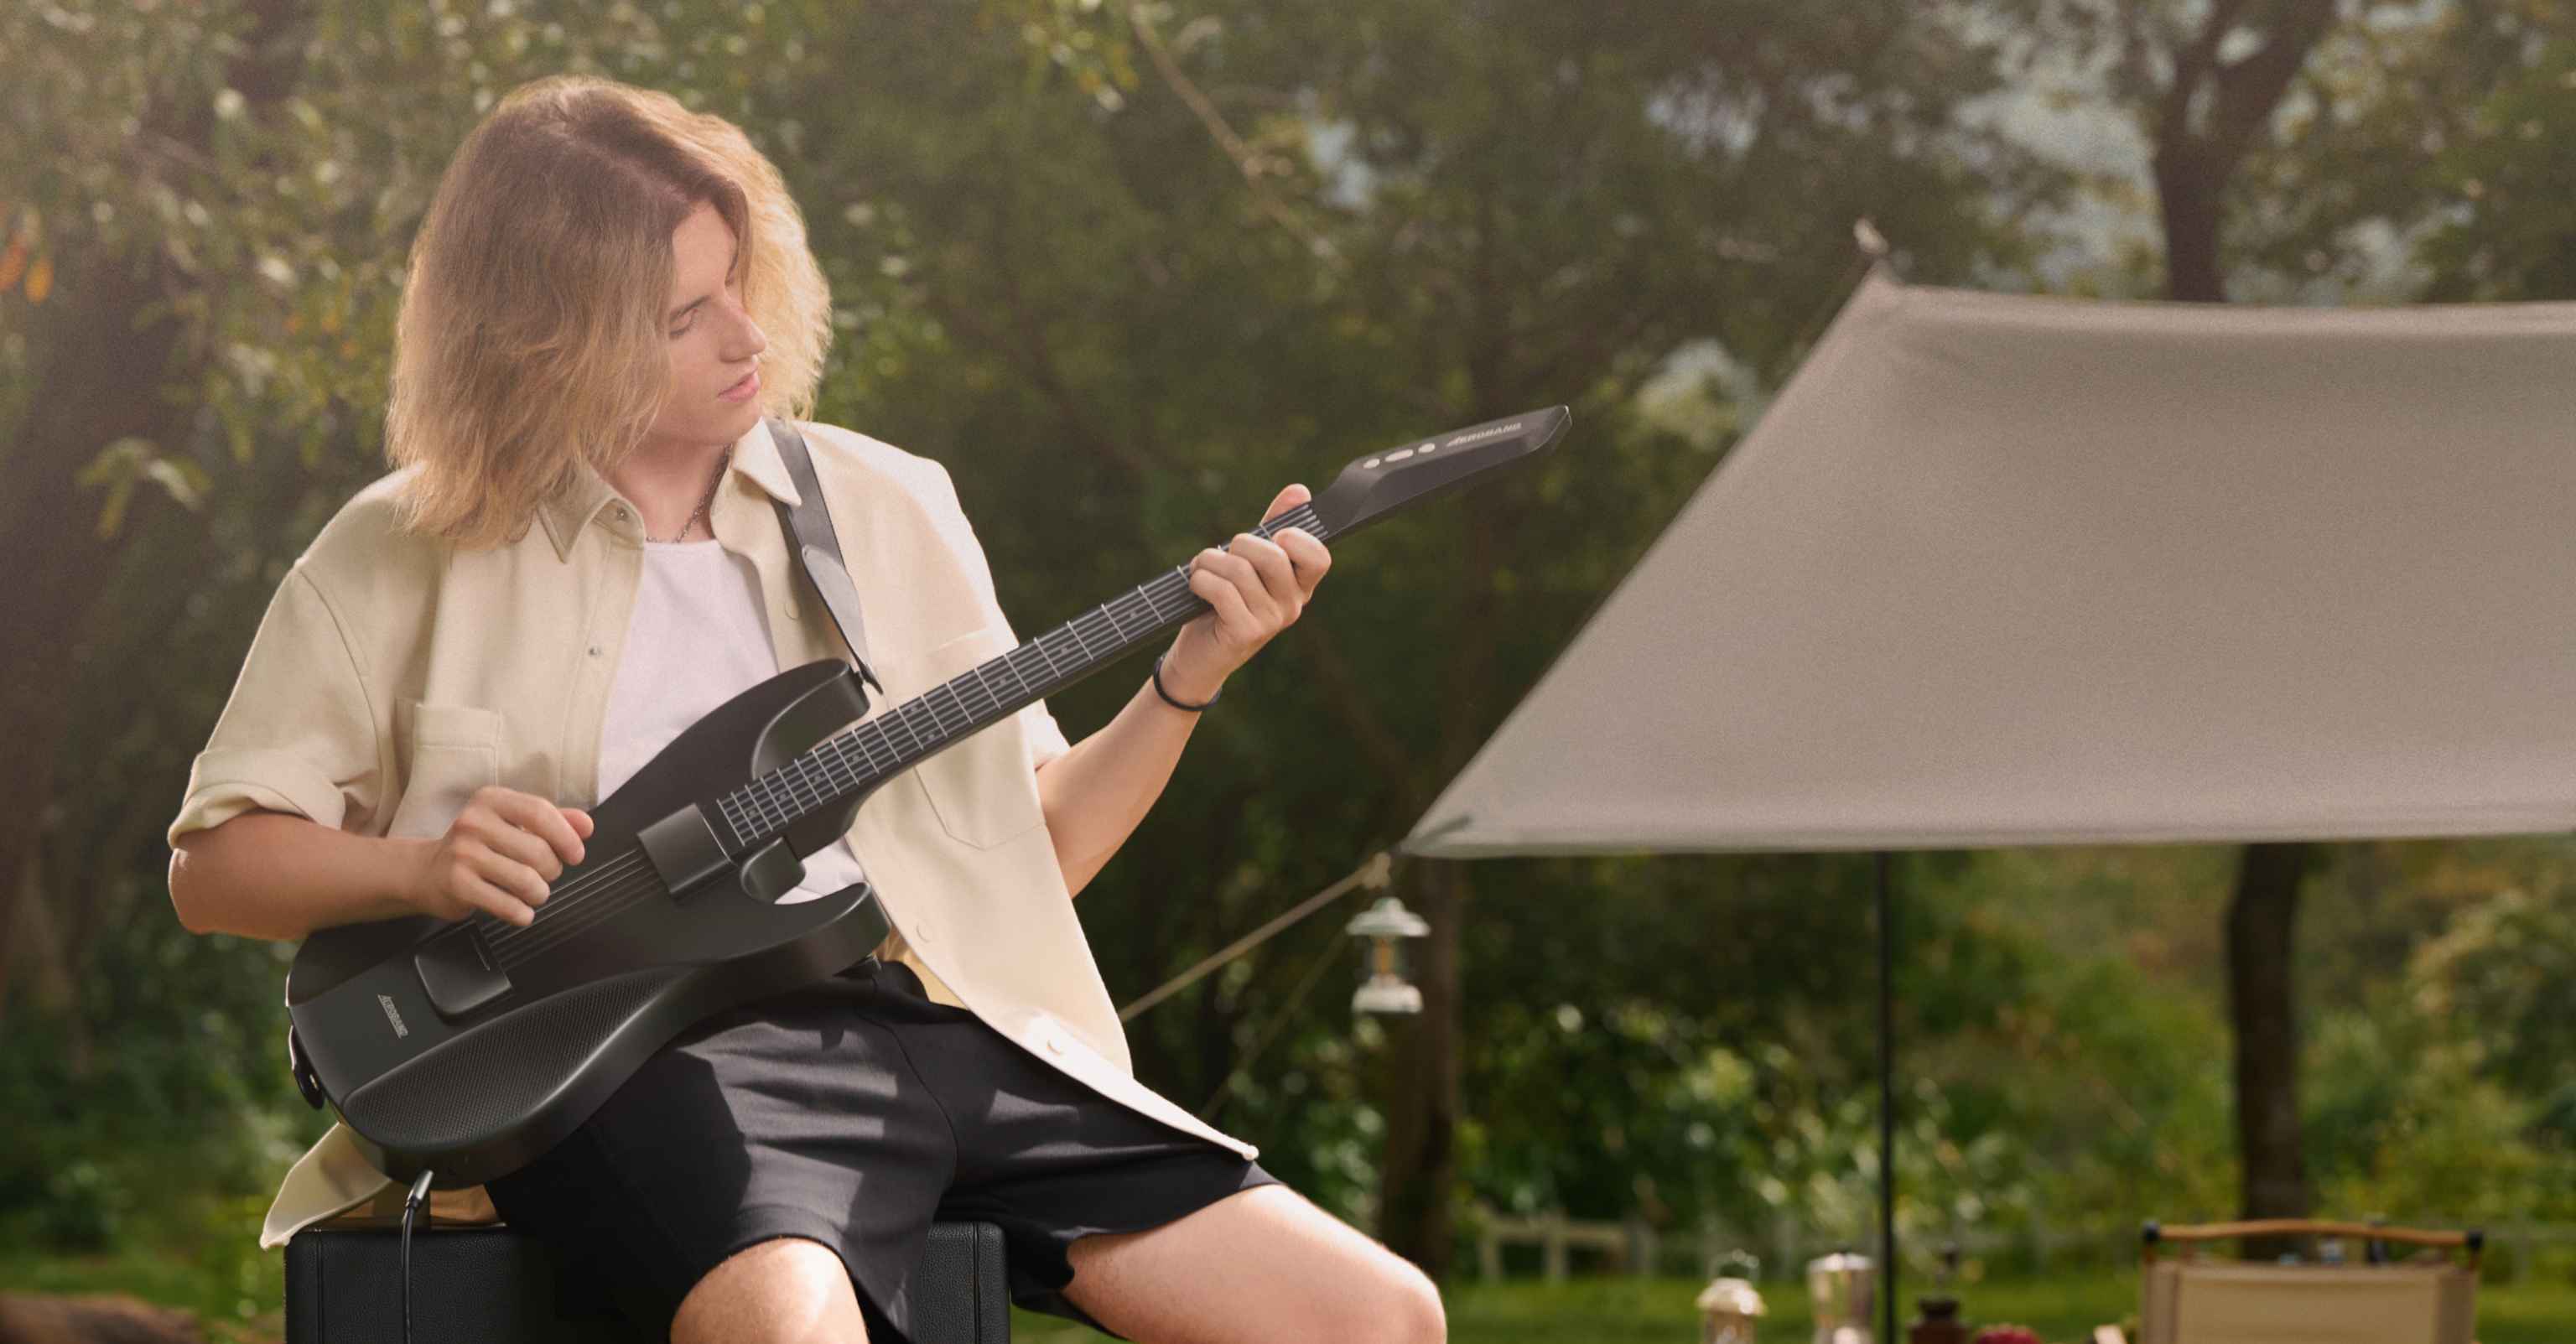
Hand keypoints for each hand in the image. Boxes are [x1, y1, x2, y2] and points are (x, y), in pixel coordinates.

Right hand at [406, 786, 593, 926]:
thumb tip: (586, 825)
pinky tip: (520, 910)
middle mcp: (473, 823)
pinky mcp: (458, 885)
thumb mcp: (512, 823)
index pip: (540, 812)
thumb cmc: (480, 846)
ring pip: (527, 881)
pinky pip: (508, 905)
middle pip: (538, 851)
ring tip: (533, 892)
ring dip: (539, 894)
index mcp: (491, 800)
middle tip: (545, 875)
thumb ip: (553, 821)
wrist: (426, 871)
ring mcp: (463, 854)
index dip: (566, 837)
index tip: (575, 854)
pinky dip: (523, 913)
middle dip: (552, 870)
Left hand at [1163, 483, 1331, 700]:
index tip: (1274, 536)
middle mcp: (1293, 605)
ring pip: (1240, 569)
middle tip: (1224, 556)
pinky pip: (1222, 590)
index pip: (1318, 556)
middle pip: (1273, 555)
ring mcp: (1271, 621)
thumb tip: (1300, 490)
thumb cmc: (1225, 602)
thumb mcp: (1250, 562)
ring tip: (1201, 571)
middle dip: (1238, 545)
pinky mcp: (1246, 632)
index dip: (1296, 538)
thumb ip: (1274, 527)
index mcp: (1300, 586)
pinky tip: (1197, 587)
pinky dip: (1200, 580)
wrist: (1199, 656)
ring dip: (1209, 562)